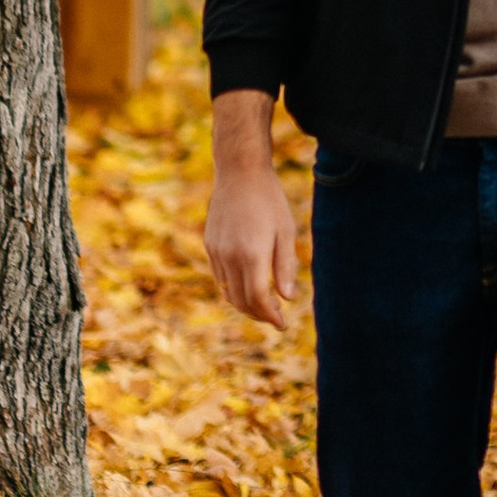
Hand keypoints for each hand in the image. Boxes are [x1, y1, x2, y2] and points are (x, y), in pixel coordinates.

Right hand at [205, 92, 299, 326]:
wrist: (239, 172)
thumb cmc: (269, 200)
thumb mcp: (285, 231)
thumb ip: (285, 266)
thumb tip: (287, 298)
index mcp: (251, 254)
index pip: (258, 299)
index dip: (271, 316)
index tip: (283, 324)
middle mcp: (229, 256)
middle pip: (240, 301)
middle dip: (258, 314)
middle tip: (275, 317)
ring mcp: (216, 251)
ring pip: (228, 291)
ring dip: (244, 304)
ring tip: (263, 305)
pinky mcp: (209, 244)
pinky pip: (220, 276)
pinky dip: (232, 288)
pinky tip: (247, 285)